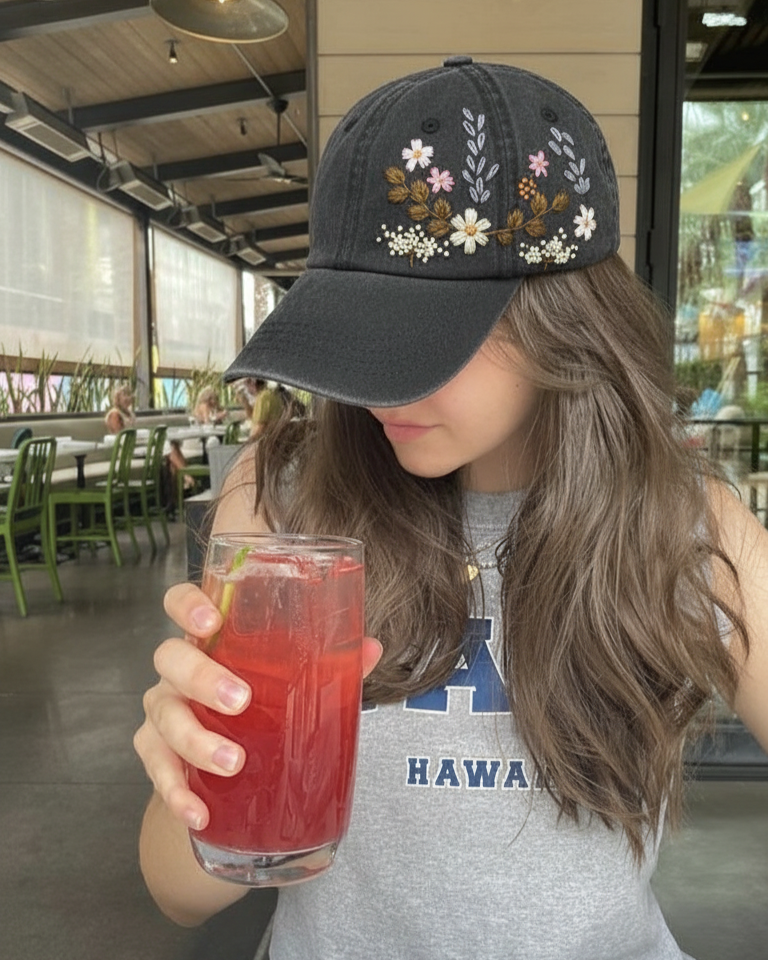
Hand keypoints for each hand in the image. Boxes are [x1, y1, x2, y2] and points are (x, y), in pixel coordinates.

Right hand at [134, 582, 382, 831]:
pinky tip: (199, 811)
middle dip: (202, 678)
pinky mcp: (156, 753)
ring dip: (195, 740)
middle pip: (170, 659)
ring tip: (232, 762)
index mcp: (209, 639)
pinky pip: (157, 770)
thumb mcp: (291, 678)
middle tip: (241, 701)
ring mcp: (163, 710)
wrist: (227, 761)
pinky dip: (176, 794)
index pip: (180, 603)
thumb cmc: (260, 701)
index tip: (210, 621)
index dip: (187, 605)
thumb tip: (371, 648)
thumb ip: (330, 662)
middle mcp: (178, 670)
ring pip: (163, 716)